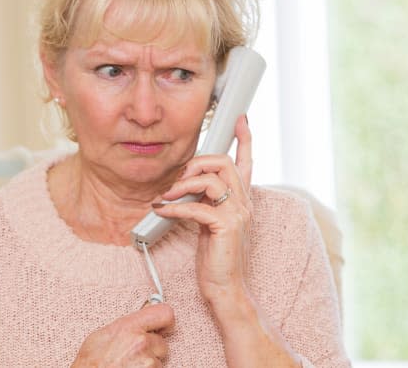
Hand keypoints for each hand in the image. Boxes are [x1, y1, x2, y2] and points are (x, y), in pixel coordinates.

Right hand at [72, 303, 173, 367]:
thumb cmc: (90, 365)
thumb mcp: (100, 336)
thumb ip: (124, 326)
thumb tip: (138, 321)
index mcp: (129, 327)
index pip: (164, 313)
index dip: (166, 322)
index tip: (162, 328)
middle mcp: (142, 342)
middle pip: (162, 343)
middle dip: (152, 349)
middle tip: (134, 355)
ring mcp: (148, 362)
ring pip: (158, 361)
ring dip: (148, 364)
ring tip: (128, 366)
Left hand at [153, 115, 252, 304]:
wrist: (225, 288)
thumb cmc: (216, 256)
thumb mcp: (210, 222)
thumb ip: (206, 201)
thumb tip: (186, 185)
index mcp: (242, 200)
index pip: (247, 163)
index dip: (245, 139)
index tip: (241, 120)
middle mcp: (244, 203)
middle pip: (223, 163)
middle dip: (196, 163)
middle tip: (178, 178)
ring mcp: (237, 214)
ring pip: (211, 180)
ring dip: (182, 185)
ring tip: (166, 197)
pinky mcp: (225, 227)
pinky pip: (196, 207)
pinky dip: (173, 207)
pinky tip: (160, 210)